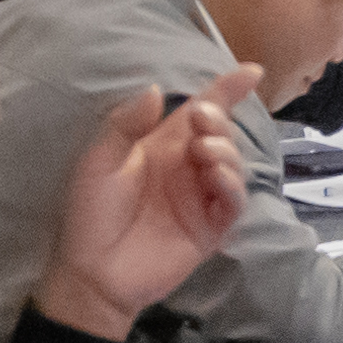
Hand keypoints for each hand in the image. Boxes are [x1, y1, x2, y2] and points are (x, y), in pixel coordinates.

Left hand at [27, 69, 253, 340]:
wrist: (93, 271)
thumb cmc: (91, 213)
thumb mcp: (99, 160)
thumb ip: (127, 124)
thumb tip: (157, 89)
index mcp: (161, 147)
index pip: (201, 111)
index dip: (226, 90)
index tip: (252, 71)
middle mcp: (186, 168)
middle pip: (220, 134)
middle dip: (219, 120)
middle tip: (202, 122)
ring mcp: (201, 198)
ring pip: (233, 164)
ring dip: (225, 150)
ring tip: (204, 152)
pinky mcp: (210, 229)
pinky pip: (233, 202)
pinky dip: (232, 185)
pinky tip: (216, 176)